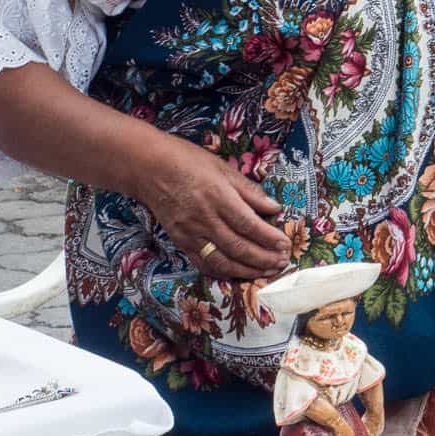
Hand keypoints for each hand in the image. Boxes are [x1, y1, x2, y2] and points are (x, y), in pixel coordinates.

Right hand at [133, 134, 291, 280]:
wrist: (149, 169)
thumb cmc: (188, 161)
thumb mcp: (223, 168)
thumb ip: (249, 191)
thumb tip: (274, 207)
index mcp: (218, 197)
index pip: (249, 225)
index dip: (269, 239)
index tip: (285, 245)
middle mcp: (205, 219)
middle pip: (239, 247)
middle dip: (264, 259)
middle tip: (282, 262)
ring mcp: (191, 233)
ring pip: (223, 261)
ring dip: (247, 271)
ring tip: (267, 272)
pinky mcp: (181, 242)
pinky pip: (204, 263)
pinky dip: (223, 272)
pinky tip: (239, 274)